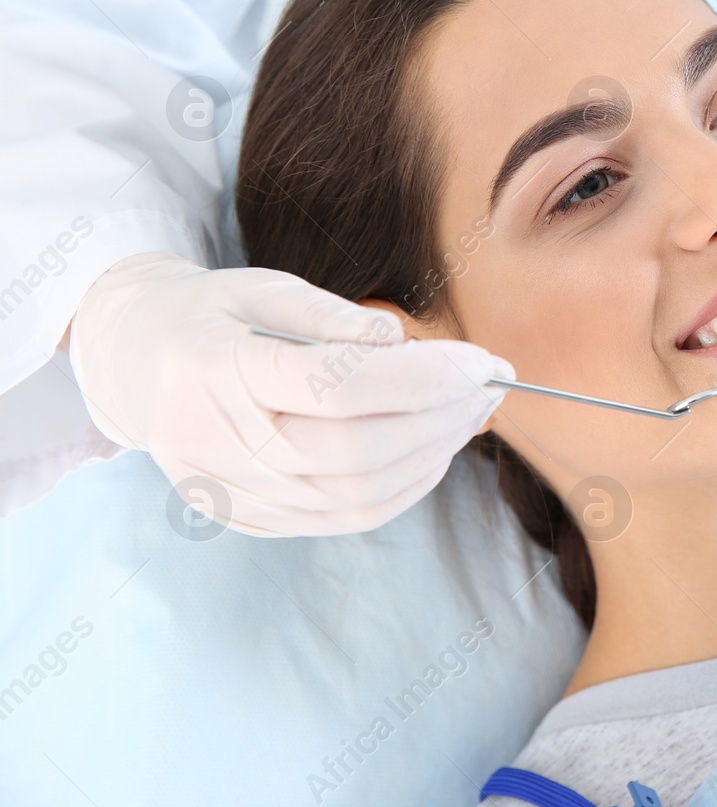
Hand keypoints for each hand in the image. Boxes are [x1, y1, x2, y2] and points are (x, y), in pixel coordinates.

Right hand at [68, 252, 511, 535]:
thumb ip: (329, 314)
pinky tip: (436, 450)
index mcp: (212, 369)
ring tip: (472, 413)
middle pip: (355, 452)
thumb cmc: (212, 314)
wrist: (135, 366)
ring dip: (433, 457)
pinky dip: (403, 489)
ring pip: (355, 496)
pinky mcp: (248, 519)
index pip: (338, 387)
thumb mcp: (261, 287)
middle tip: (490, 385)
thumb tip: (400, 343)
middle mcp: (214, 442)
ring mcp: (228, 492)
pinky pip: (342, 519)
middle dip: (441, 420)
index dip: (424, 379)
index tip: (484, 361)